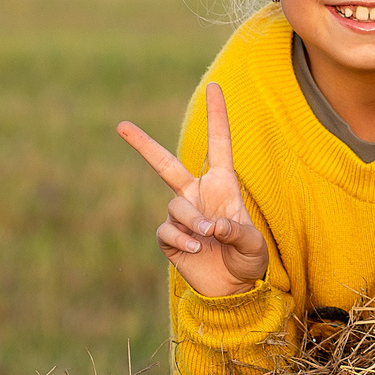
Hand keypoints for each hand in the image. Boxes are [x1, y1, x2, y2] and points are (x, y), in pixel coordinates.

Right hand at [117, 84, 269, 296]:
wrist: (232, 289)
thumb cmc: (248, 259)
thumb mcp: (253, 245)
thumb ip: (238, 233)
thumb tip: (213, 226)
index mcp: (222, 185)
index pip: (219, 144)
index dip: (217, 115)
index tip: (214, 86)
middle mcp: (197, 194)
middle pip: (165, 164)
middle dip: (142, 145)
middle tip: (121, 126)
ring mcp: (181, 215)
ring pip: (175, 206)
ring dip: (191, 222)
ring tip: (207, 238)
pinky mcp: (169, 237)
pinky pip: (167, 231)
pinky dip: (182, 240)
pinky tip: (196, 250)